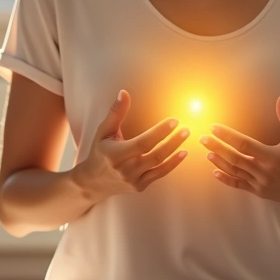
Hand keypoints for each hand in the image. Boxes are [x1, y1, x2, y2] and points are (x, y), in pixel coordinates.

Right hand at [73, 90, 188, 199]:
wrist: (93, 181)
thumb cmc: (99, 151)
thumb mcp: (103, 131)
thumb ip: (115, 112)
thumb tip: (124, 93)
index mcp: (115, 154)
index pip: (142, 143)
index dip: (160, 132)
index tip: (174, 121)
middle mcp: (124, 169)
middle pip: (154, 155)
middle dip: (172, 141)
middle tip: (185, 128)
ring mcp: (133, 180)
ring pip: (159, 165)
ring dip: (175, 151)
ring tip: (185, 136)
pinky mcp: (139, 187)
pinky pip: (159, 174)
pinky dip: (172, 164)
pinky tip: (183, 153)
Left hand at [200, 95, 279, 211]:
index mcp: (273, 156)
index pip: (244, 144)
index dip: (227, 135)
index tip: (214, 127)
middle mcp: (264, 171)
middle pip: (234, 158)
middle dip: (217, 147)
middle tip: (203, 138)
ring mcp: (259, 183)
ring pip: (234, 171)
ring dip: (219, 161)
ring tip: (207, 151)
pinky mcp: (258, 192)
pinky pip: (238, 185)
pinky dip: (225, 178)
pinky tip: (215, 172)